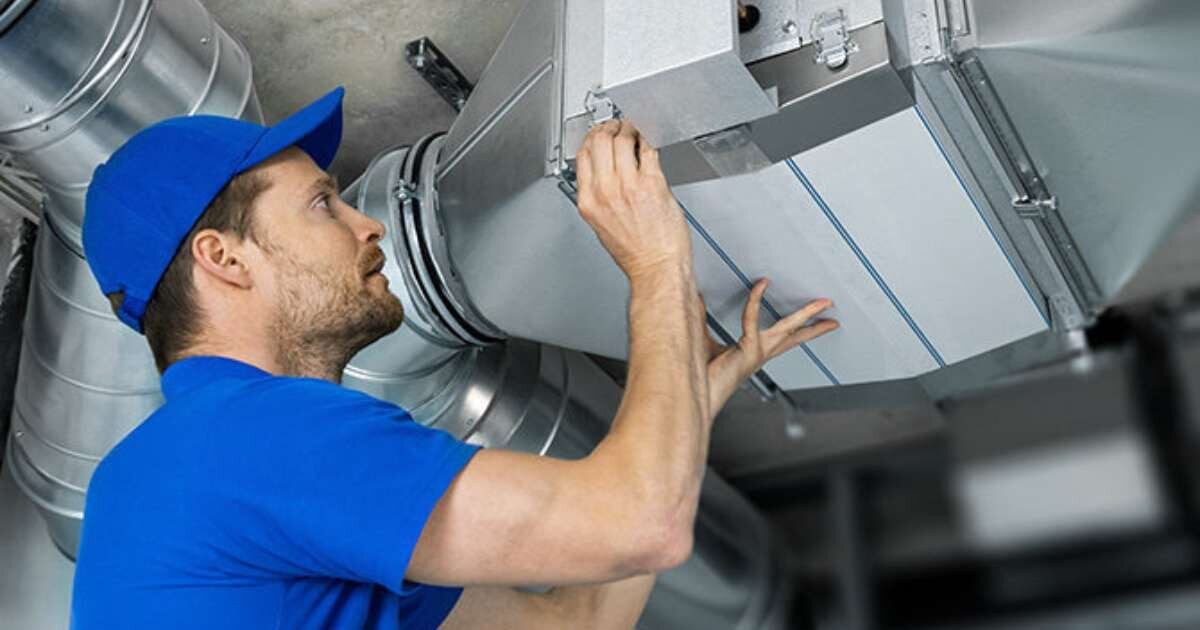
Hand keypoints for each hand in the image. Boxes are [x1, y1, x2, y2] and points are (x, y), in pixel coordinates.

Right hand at [574, 121, 691, 281]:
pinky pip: (648, 151)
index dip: (591, 137)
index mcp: (589, 201)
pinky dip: (648, 142)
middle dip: (608, 128)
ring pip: (623, 140)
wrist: (657, 267)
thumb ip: (599, 197)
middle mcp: (605, 191)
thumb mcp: (601, 224)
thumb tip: (604, 173)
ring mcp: (629, 186)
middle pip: (599, 141)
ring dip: (630, 130)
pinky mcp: (653, 184)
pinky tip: (649, 144)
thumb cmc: (634, 253)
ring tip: (635, 132)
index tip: (599, 134)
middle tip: (617, 126)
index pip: (582, 155)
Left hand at [701, 279, 838, 413]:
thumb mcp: (703, 340)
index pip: (784, 339)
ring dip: (806, 314)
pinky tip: (761, 285)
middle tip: (832, 314)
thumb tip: (696, 297)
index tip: (814, 319)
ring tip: (823, 304)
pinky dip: (755, 301)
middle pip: (795, 336)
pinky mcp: (746, 350)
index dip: (799, 328)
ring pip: (787, 328)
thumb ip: (702, 318)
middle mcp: (760, 353)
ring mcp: (756, 352)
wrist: (698, 396)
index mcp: (755, 353)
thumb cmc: (701, 374)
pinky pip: (752, 319)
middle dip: (816, 325)